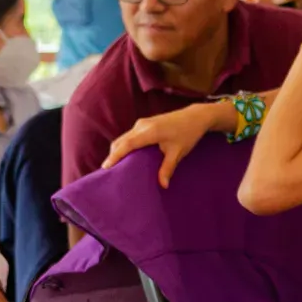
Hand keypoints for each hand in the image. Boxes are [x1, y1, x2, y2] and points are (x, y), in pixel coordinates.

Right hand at [104, 102, 229, 186]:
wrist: (195, 116)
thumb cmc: (188, 133)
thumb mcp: (178, 152)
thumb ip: (168, 168)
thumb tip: (163, 185)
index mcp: (149, 132)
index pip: (127, 145)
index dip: (115, 156)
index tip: (106, 167)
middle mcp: (142, 125)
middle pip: (121, 141)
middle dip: (113, 155)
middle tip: (108, 172)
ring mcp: (142, 123)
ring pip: (124, 138)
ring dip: (118, 150)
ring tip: (115, 166)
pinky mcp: (144, 123)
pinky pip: (129, 135)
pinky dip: (124, 146)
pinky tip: (126, 156)